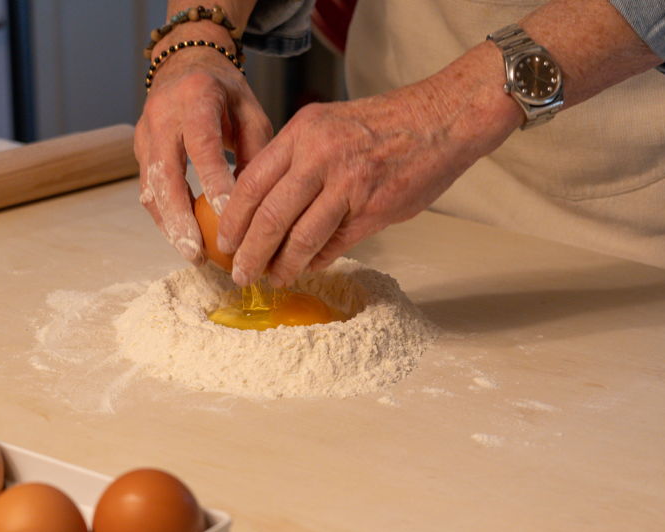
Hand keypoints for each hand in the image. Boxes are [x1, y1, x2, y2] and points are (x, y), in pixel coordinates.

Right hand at [135, 35, 271, 264]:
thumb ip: (256, 152)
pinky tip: (183, 240)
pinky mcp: (139, 151)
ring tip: (192, 254)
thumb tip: (257, 202)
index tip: (226, 213)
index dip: (211, 179)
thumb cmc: (227, 94)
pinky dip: (165, 218)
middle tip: (197, 251)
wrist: (185, 65)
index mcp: (196, 96)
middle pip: (164, 171)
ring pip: (150, 187)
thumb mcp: (251, 112)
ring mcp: (144, 133)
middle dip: (179, 216)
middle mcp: (163, 114)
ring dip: (169, 224)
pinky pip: (148, 190)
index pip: (201, 143)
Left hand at [218, 49, 521, 287]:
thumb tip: (263, 204)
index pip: (250, 182)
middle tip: (240, 273)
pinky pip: (335, 245)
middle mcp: (320, 156)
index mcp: (302, 132)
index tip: (224, 242)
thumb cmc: (382, 123)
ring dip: (283, 266)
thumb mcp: (326, 124)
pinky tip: (309, 267)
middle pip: (269, 216)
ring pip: (300, 238)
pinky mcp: (374, 210)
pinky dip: (317, 260)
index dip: (233, 219)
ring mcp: (348, 185)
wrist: (440, 119)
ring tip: (273, 278)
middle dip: (249, 253)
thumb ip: (294, 159)